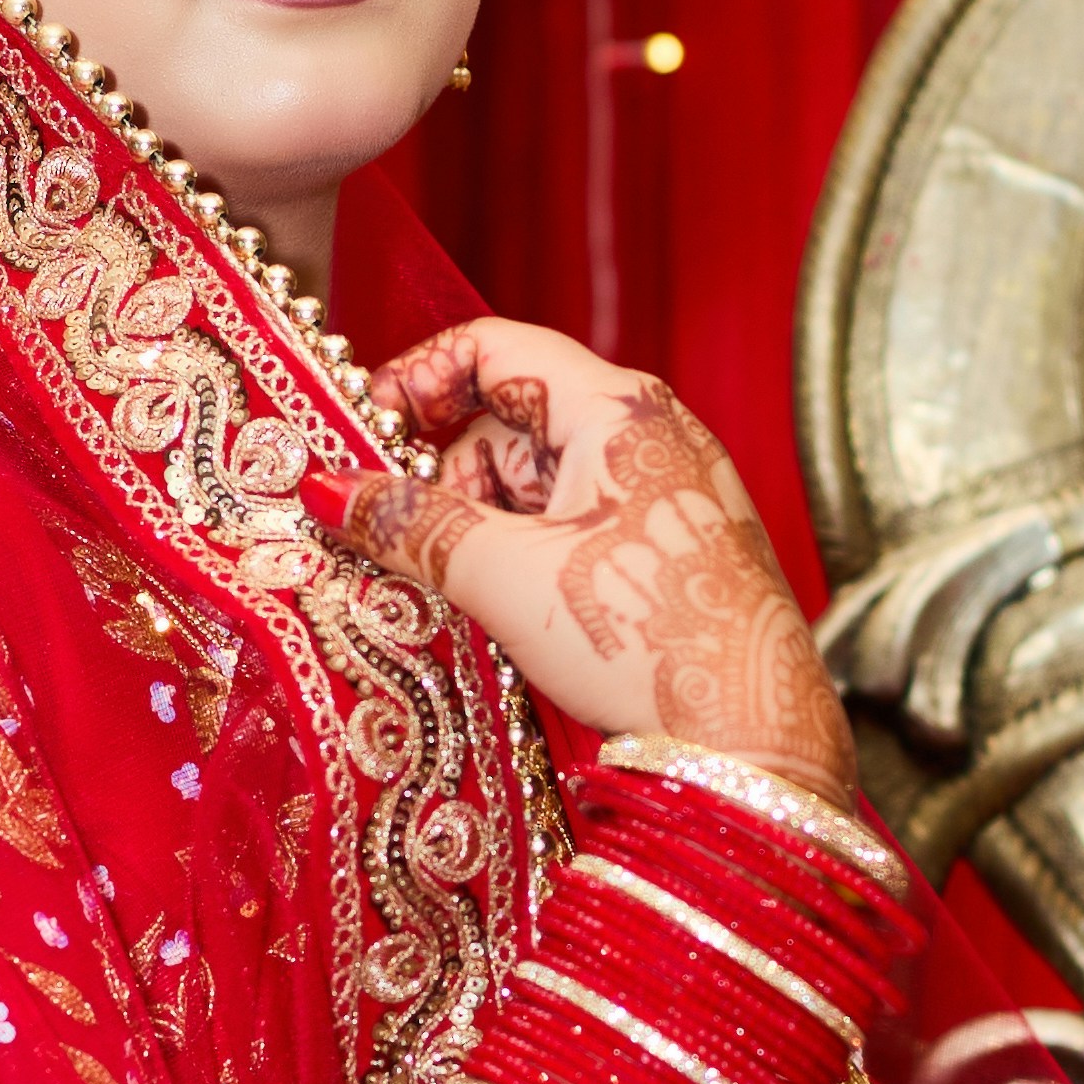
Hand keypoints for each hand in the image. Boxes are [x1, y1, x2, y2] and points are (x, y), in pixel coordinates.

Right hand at [340, 316, 852, 792]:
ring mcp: (665, 487)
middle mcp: (649, 430)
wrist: (754, 736)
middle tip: (401, 535)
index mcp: (617, 406)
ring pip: (539, 477)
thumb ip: (410, 524)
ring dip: (482, 521)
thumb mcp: (505, 576)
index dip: (418, 380)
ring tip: (460, 586)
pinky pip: (574, 520)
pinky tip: (505, 603)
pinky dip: (525, 548)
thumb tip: (330, 488)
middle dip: (447, 473)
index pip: (494, 347)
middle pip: (512, 417)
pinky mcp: (670, 543)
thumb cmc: (645, 640)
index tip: (366, 434)